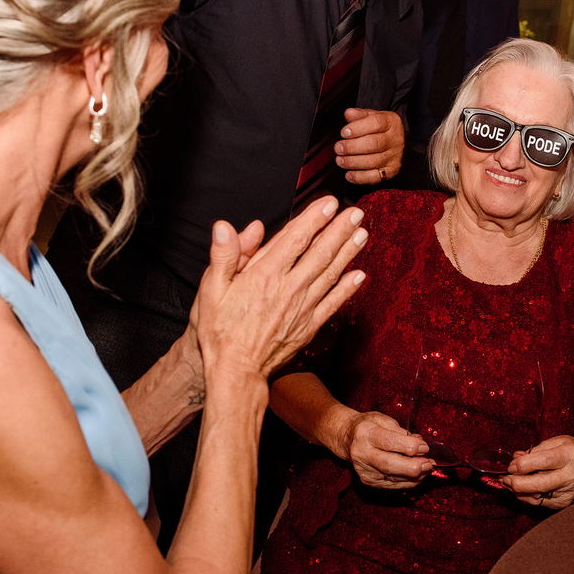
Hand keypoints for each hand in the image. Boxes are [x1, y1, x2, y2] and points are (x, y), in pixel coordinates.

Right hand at [191, 196, 367, 382]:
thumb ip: (223, 257)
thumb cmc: (219, 330)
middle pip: (319, 253)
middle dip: (339, 230)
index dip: (314, 218)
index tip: (330, 203)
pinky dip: (347, 289)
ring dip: (348, 253)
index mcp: (264, 275)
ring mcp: (302, 308)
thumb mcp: (210, 290)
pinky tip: (360, 275)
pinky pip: (333, 303)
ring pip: (330, 274)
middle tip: (356, 212)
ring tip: (363, 233)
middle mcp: (288, 288)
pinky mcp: (309, 326)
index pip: (295, 239)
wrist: (235, 371)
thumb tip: (224, 227)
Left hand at [335, 107, 403, 184]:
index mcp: (391, 122)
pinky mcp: (391, 171)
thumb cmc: (380, 129)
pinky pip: (374, 177)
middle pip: (373, 144)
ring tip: (340, 160)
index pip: (376, 123)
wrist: (395, 141)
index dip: (358, 128)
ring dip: (353, 162)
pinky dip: (359, 177)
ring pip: (373, 162)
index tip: (344, 133)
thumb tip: (348, 114)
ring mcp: (394, 156)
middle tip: (338, 148)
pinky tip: (349, 174)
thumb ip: (359, 114)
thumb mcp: (371, 116)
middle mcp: (395, 139)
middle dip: (352, 147)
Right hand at [338, 410, 432, 488]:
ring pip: (394, 478)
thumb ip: (402, 432)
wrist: (346, 438)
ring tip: (428, 468)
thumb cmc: (368, 426)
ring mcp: (364, 470)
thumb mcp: (383, 419)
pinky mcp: (369, 482)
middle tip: (430, 463)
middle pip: (390, 465)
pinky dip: (409, 481)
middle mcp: (362, 453)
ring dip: (415, 475)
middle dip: (413, 466)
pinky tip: (418, 475)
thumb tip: (420, 443)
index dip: (411, 446)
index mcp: (366, 433)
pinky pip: (393, 485)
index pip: (390, 442)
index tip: (426, 447)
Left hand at [502, 435, 573, 508]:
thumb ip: (534, 450)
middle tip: (504, 478)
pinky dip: (525, 496)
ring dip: (517, 490)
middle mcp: (570, 476)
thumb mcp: (555, 441)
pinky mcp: (563, 503)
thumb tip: (515, 459)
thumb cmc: (570, 451)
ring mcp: (568, 492)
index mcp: (569, 455)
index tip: (510, 465)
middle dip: (516, 482)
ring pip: (536, 496)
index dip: (522, 465)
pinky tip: (519, 489)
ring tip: (507, 482)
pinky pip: (538, 502)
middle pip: (538, 484)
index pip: (543, 462)